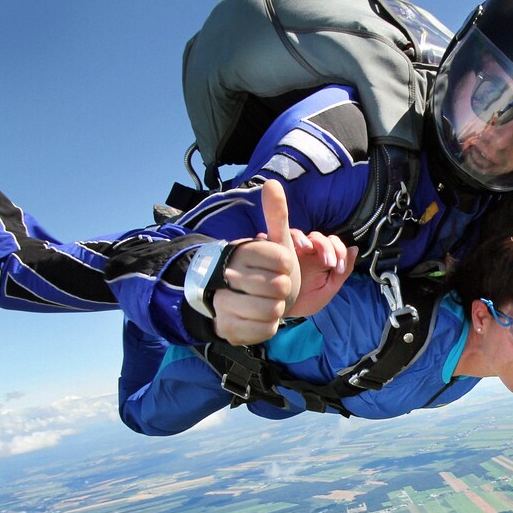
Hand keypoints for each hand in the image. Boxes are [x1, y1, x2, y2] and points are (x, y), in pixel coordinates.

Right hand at [210, 180, 298, 343]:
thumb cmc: (260, 270)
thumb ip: (277, 215)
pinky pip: (265, 330)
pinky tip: (260, 318)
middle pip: (280, 287)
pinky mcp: (227, 327)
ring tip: (267, 303)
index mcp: (242, 251)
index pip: (284, 260)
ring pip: (273, 310)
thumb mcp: (272, 243)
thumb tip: (273, 183)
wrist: (231, 300)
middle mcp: (229, 275)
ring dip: (277, 309)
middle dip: (284, 291)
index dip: (288, 268)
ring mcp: (224, 303)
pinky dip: (268, 326)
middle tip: (273, 289)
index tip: (280, 268)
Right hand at [287, 230, 356, 317]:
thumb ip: (343, 271)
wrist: (283, 310)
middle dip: (328, 247)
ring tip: (309, 248)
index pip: (334, 244)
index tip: (339, 269)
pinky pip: (284, 236)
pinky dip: (293, 237)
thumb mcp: (328, 288)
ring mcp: (293, 249)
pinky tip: (296, 247)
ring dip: (310, 240)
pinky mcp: (279, 250)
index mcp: (322, 258)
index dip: (340, 252)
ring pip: (303, 234)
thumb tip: (354, 249)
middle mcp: (308, 251)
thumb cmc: (307, 300)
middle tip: (329, 263)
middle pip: (320, 237)